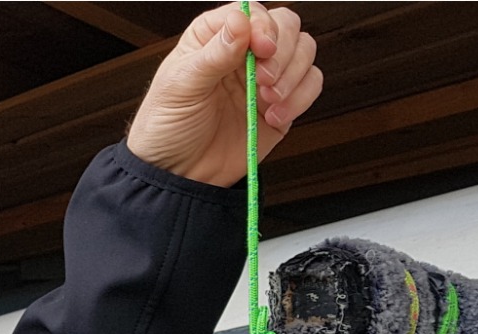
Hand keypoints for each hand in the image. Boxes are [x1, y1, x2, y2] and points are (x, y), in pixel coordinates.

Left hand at [126, 2, 320, 185]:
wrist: (178, 174)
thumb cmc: (167, 127)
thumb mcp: (182, 86)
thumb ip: (214, 54)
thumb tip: (240, 22)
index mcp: (214, 36)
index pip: (252, 13)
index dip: (263, 26)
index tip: (262, 49)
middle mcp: (244, 51)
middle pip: (286, 26)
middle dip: (283, 51)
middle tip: (265, 80)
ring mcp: (266, 77)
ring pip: (304, 51)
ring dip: (293, 75)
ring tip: (268, 101)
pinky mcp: (282, 104)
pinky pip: (310, 86)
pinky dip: (301, 98)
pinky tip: (275, 116)